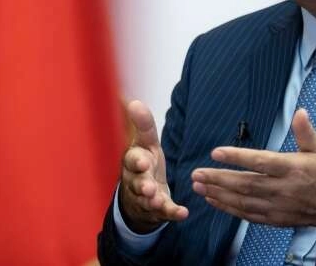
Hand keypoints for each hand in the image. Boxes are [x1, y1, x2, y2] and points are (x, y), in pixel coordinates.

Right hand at [118, 100, 188, 232]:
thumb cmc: (144, 161)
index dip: (137, 161)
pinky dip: (173, 213)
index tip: (144, 162)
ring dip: (153, 201)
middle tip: (149, 187)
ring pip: (147, 200)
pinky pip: (164, 213)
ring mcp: (146, 197)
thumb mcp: (146, 142)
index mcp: (134, 161)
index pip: (132, 160)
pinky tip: (183, 213)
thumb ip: (144, 125)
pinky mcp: (157, 210)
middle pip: (137, 183)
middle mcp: (137, 180)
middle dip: (143, 185)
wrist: (140, 192)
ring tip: (158, 201)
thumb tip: (134, 102)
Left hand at [191, 109, 315, 233]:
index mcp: (292, 168)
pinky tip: (215, 201)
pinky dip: (229, 208)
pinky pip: (248, 215)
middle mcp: (283, 189)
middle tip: (197, 173)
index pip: (260, 162)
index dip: (237, 157)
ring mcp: (278, 206)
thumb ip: (305, 131)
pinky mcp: (276, 219)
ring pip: (243, 201)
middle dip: (219, 179)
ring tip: (199, 186)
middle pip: (246, 184)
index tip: (216, 152)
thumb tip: (300, 112)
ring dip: (219, 194)